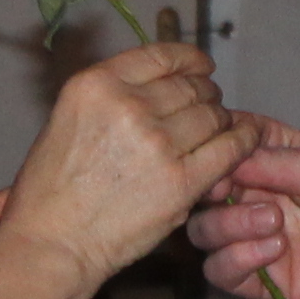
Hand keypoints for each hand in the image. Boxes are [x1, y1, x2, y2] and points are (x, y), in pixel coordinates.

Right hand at [0, 43, 256, 298]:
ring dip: (220, 121)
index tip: (201, 67)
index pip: (161, 55)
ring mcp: (157, 142)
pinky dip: (244, 140)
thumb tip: (159, 86)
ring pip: (212, 115)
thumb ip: (112, 97)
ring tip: (217, 132)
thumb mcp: (68, 118)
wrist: (51, 243)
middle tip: (208, 110)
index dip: (190, 60)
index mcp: (96, 84)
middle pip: (191, 86)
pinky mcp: (181, 180)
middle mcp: (129, 105)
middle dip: (205, 96)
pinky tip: (247, 139)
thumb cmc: (51, 189)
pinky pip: (229, 148)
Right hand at [188, 121, 299, 298]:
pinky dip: (237, 259)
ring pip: (204, 231)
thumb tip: (228, 158)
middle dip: (213, 192)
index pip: (225, 147)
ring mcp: (252, 236)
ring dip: (230, 225)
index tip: (222, 158)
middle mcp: (255, 195)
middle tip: (235, 193)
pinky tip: (273, 251)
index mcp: (273, 157)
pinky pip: (219, 271)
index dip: (215, 151)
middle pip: (203, 192)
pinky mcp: (257, 277)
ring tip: (273, 222)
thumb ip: (275, 162)